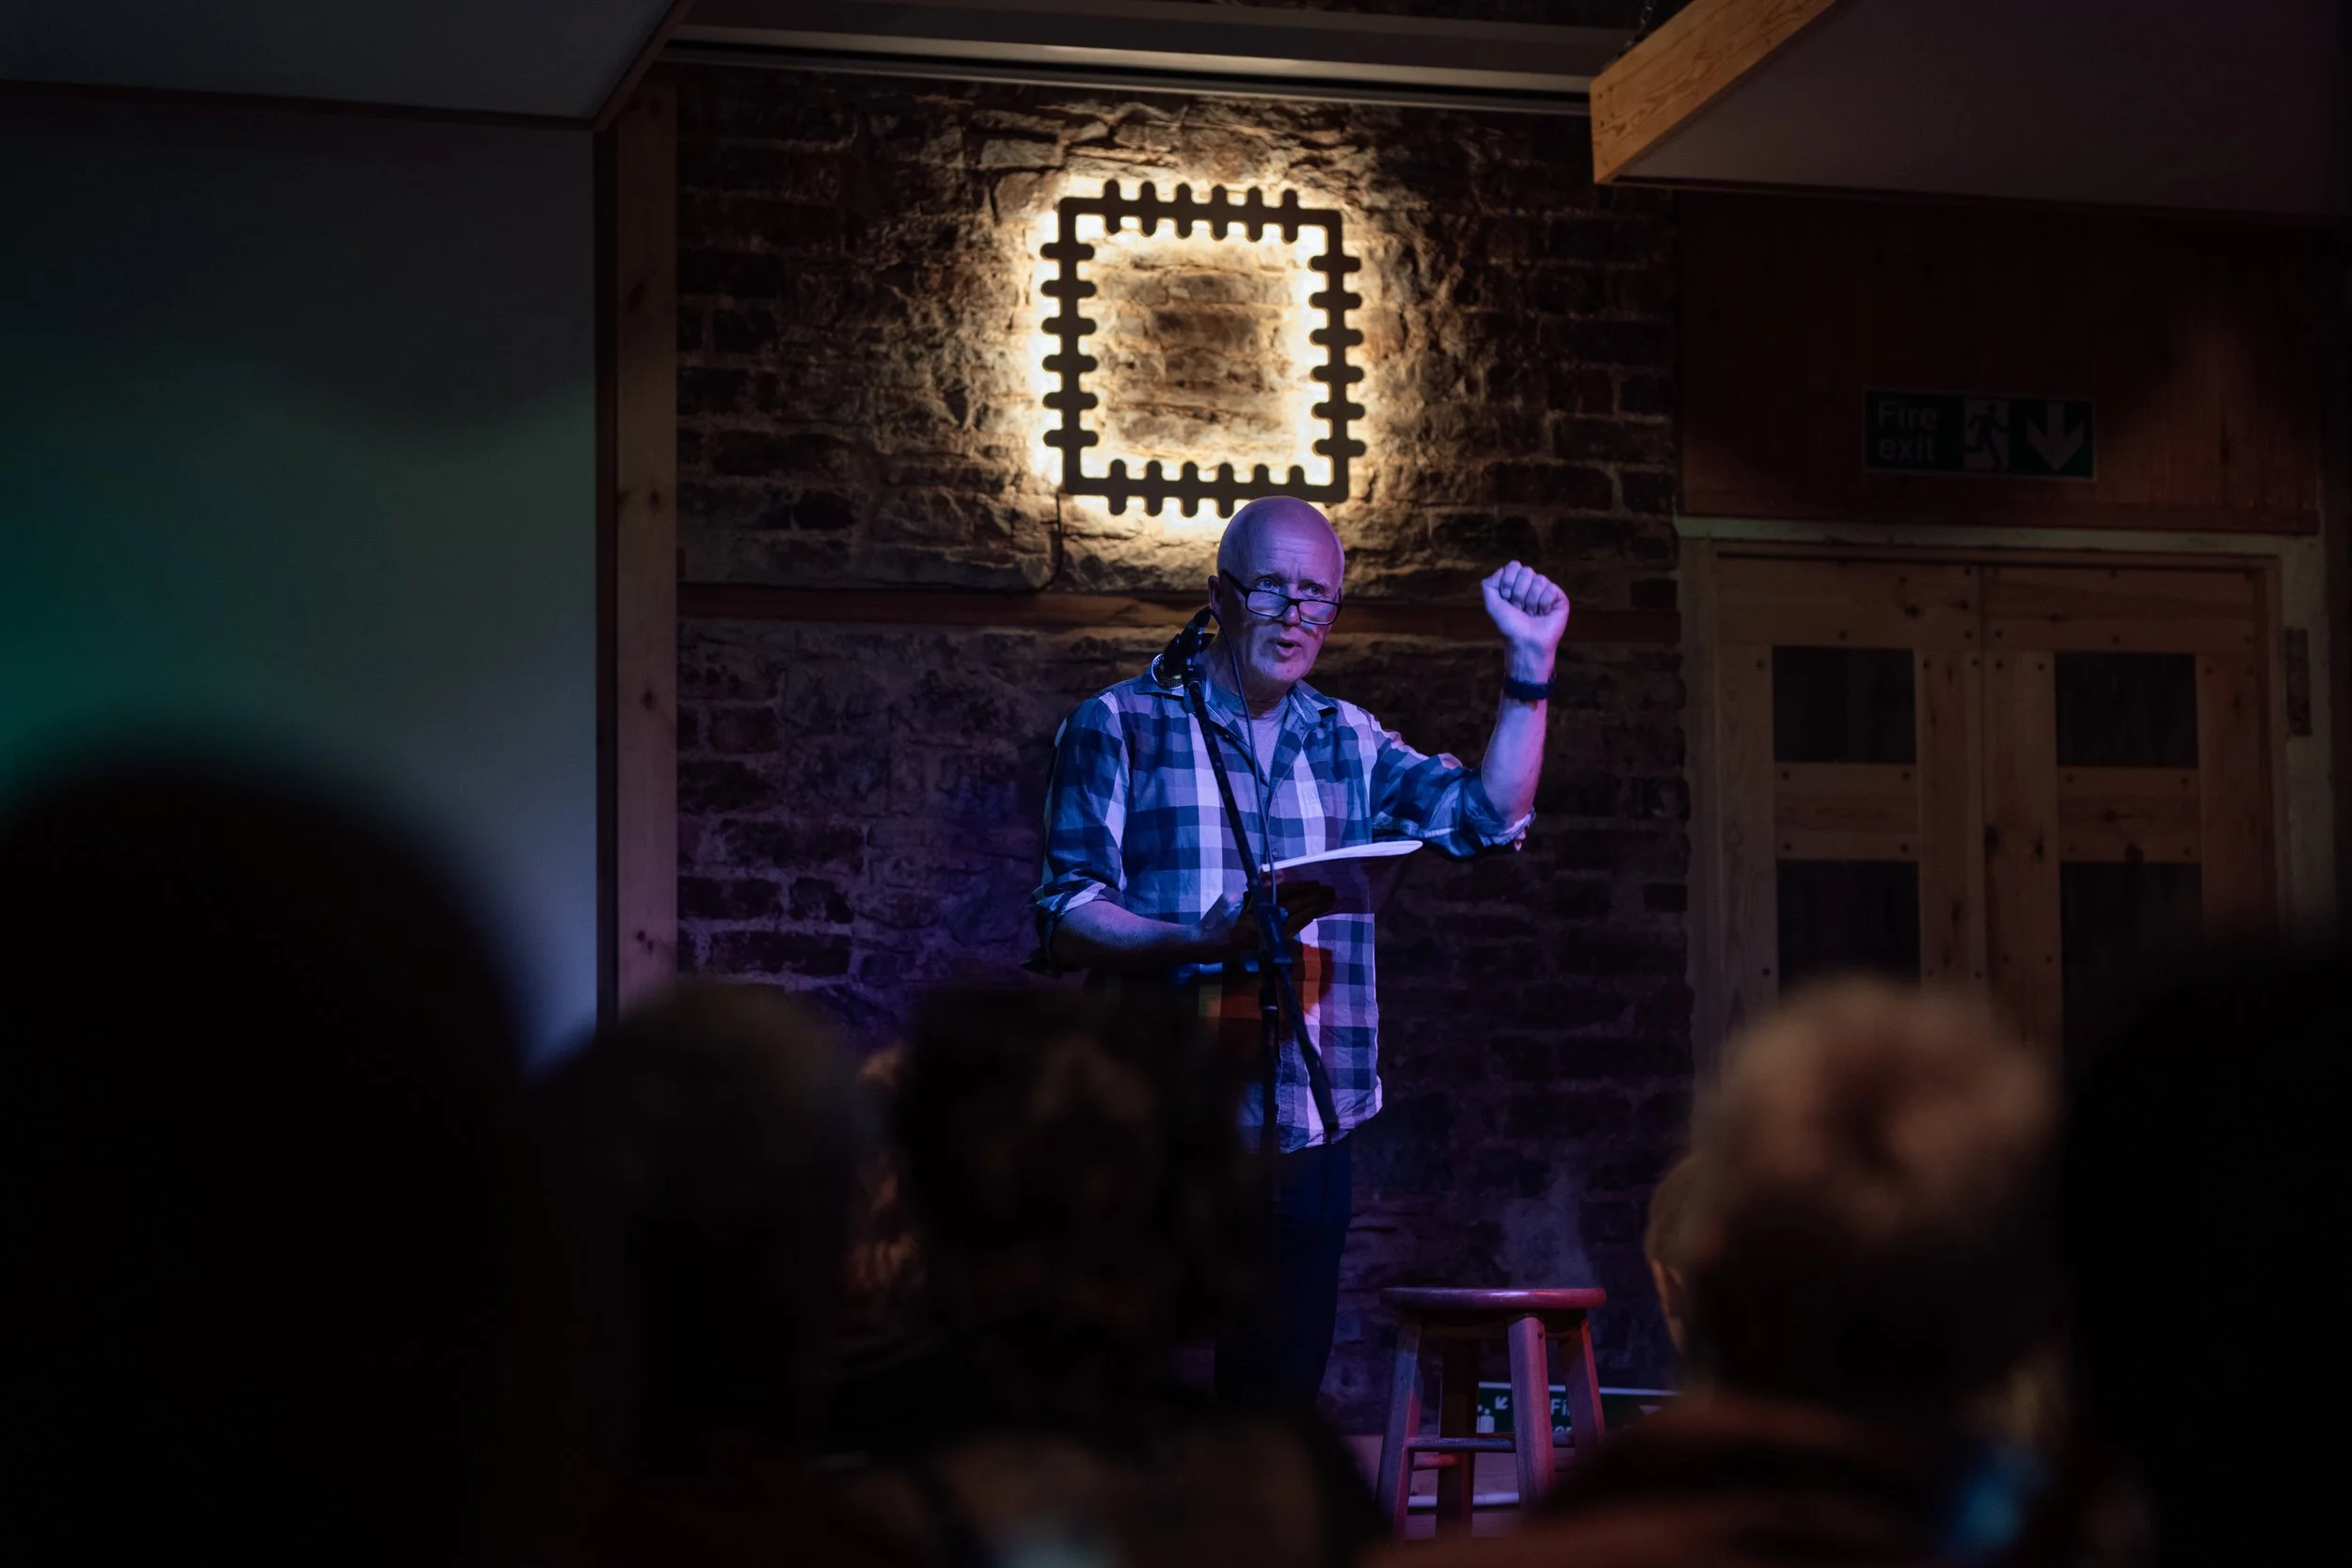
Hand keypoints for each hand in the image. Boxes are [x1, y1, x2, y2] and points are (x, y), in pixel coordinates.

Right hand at [1191, 881, 1340, 956]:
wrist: (1205, 944)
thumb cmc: (1215, 920)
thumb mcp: (1231, 898)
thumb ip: (1253, 890)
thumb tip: (1273, 879)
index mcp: (1257, 905)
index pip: (1286, 893)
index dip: (1304, 888)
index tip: (1318, 883)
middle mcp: (1266, 919)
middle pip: (1296, 905)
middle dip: (1314, 899)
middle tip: (1331, 891)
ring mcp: (1269, 932)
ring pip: (1297, 918)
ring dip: (1314, 910)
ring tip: (1329, 901)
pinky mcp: (1269, 943)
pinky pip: (1291, 930)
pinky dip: (1303, 922)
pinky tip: (1313, 916)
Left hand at [1481, 561, 1570, 676]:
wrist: (1525, 642)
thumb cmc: (1510, 626)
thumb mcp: (1492, 605)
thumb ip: (1489, 584)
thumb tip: (1503, 570)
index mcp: (1517, 583)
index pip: (1514, 566)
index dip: (1508, 584)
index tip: (1507, 601)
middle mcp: (1532, 584)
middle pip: (1526, 571)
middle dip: (1519, 593)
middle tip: (1520, 609)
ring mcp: (1547, 590)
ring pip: (1539, 580)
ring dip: (1531, 601)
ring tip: (1531, 614)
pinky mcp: (1560, 598)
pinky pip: (1551, 589)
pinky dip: (1543, 604)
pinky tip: (1543, 614)